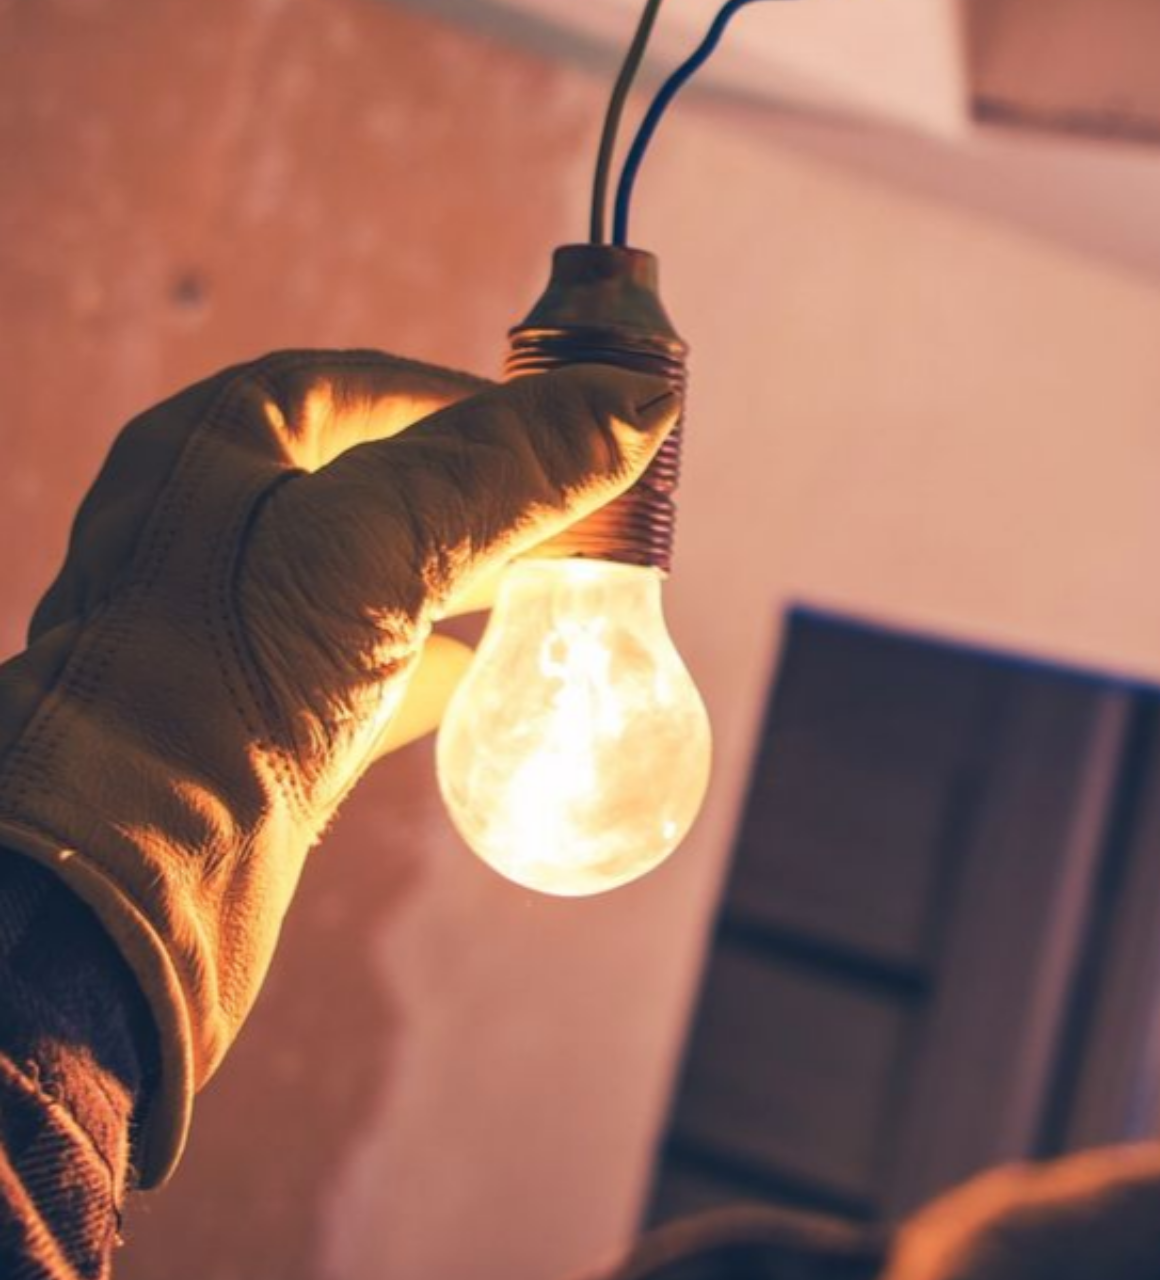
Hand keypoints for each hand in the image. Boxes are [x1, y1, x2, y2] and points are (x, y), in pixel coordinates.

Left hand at [0, 350, 680, 1183]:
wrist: (124, 885)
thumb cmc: (222, 684)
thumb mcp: (381, 544)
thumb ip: (509, 469)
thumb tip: (640, 401)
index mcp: (210, 449)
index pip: (362, 389)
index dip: (469, 402)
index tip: (565, 428)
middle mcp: (210, 528)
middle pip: (378, 481)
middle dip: (482, 492)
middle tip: (580, 509)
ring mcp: (229, 629)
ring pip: (376, 579)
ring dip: (464, 578)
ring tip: (555, 585)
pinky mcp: (253, 721)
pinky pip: (363, 672)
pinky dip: (432, 668)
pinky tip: (491, 683)